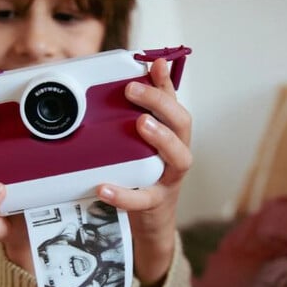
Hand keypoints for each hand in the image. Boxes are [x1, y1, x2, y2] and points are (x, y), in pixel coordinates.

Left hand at [97, 58, 191, 286]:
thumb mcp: (143, 146)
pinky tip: (104, 187)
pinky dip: (124, 194)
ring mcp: (170, 180)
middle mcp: (178, 155)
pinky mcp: (155, 204)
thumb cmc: (145, 177)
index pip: (174, 104)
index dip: (166, 83)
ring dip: (162, 138)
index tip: (154, 64)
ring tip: (140, 124)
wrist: (151, 222)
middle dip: (161, 103)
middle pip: (183, 124)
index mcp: (173, 137)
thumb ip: (140, 118)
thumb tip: (129, 83)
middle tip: (132, 90)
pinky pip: (143, 199)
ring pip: (179, 158)